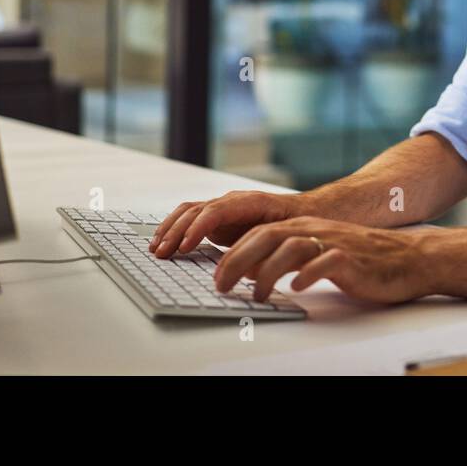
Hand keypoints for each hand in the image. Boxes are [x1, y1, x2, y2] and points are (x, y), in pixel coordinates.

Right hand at [150, 190, 307, 257]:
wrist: (310, 210)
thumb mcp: (287, 235)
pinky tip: (164, 242)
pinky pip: (192, 218)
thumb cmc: (302, 223)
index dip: (198, 229)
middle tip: (161, 253)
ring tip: (156, 248)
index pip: (216, 211)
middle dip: (176, 231)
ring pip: (190, 212)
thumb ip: (266, 245)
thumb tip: (246, 266)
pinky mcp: (219, 218)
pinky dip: (175, 228)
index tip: (184, 248)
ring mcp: (224, 207)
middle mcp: (233, 201)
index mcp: (250, 202)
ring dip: (170, 229)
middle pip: (197, 210)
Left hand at [212, 217, 431, 303]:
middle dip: (238, 260)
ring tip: (258, 295)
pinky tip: (299, 287)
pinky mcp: (352, 258)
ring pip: (291, 247)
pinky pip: (326, 261)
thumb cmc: (363, 259)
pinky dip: (309, 273)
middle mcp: (315, 230)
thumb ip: (287, 258)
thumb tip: (252, 271)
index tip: (216, 275)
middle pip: (267, 237)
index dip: (233, 253)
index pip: (259, 234)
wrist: (409, 257)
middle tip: (221, 285)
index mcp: (304, 227)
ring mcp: (333, 242)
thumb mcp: (318, 253)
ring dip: (268, 272)